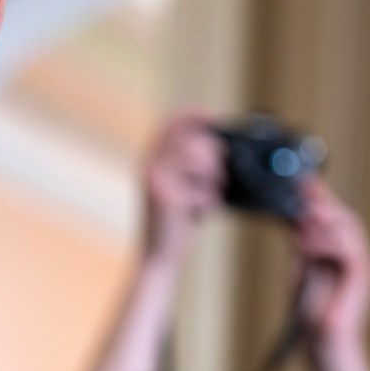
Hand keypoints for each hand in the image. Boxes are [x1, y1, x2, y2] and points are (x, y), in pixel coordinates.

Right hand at [141, 112, 225, 267]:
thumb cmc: (176, 221)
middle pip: (192, 141)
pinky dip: (208, 202)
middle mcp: (148, 163)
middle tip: (220, 176)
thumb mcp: (184, 187)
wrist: (158, 255)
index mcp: (150, 158)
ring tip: (213, 195)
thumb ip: (194, 166)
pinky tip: (201, 214)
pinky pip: (200, 189)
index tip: (212, 116)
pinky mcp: (165, 197)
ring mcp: (154, 179)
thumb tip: (222, 148)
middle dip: (213, 156)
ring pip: (197, 160)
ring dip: (214, 178)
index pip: (171, 123)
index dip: (192, 115)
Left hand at [293, 178, 369, 354]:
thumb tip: (292, 221)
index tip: (300, 181)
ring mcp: (362, 264)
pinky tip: (307, 243)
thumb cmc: (314, 316)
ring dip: (324, 218)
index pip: (333, 217)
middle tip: (301, 188)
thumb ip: (301, 248)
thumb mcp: (301, 272)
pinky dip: (328, 242)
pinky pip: (349, 248)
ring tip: (302, 214)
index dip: (319, 197)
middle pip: (344, 215)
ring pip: (349, 227)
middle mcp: (355, 255)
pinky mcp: (363, 275)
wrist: (324, 345)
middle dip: (322, 200)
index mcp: (341, 253)